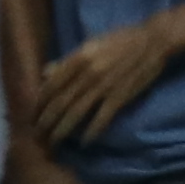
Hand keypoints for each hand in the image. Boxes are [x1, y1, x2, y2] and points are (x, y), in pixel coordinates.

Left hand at [27, 20, 172, 149]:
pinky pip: (102, 117)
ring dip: (62, 130)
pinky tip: (84, 143)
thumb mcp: (90, 44)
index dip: (39, 102)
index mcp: (78, 58)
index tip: (31, 114)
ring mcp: (104, 86)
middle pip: (60, 102)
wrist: (153, 41)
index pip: (51, 85)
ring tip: (52, 142)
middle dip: (45, 121)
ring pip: (76, 112)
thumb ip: (68, 60)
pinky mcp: (121, 96)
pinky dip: (92, 131)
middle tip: (36, 134)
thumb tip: (45, 73)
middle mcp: (87, 73)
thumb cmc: (120, 40)